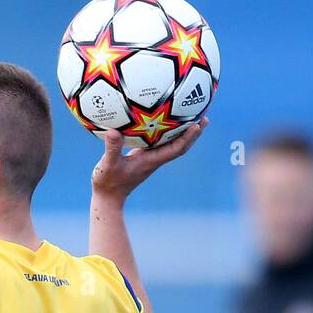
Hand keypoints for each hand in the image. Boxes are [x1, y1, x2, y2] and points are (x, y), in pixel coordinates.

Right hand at [91, 119, 208, 202]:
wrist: (107, 197)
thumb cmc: (108, 182)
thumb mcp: (108, 164)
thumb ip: (112, 149)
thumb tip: (113, 131)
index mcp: (151, 161)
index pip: (175, 149)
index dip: (187, 137)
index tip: (197, 125)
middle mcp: (154, 159)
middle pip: (180, 145)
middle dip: (193, 133)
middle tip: (204, 117)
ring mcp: (150, 158)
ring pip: (171, 143)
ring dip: (183, 131)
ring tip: (192, 116)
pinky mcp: (143, 156)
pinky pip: (159, 142)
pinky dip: (166, 131)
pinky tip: (163, 120)